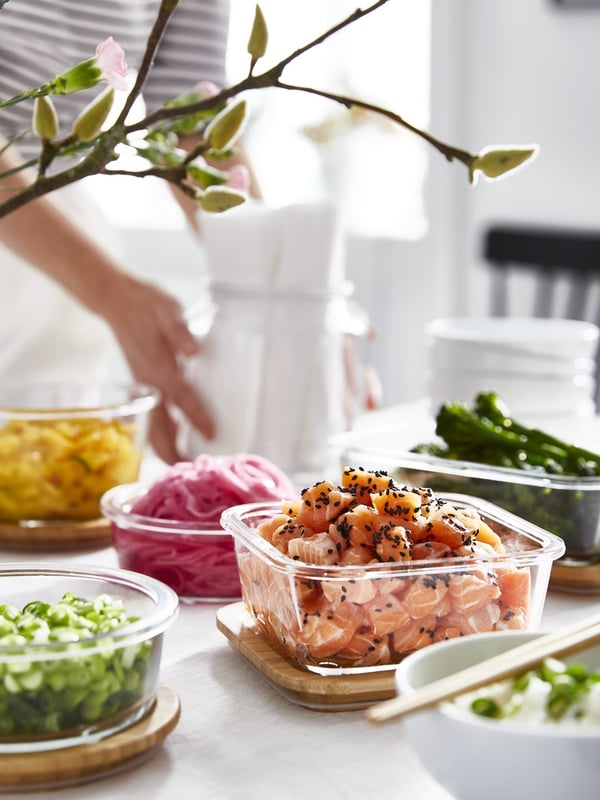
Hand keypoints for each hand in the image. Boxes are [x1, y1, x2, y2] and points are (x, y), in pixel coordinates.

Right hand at [103, 272, 214, 462]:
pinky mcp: (143, 386)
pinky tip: (178, 438)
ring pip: (153, 427)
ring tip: (185, 465)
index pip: (181, 396)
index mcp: (158, 365)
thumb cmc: (147, 304)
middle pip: (159, 427)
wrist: (117, 301)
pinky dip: (163, 434)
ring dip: (166, 448)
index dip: (197, 416)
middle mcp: (149, 382)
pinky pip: (152, 418)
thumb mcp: (166, 308)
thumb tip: (194, 349)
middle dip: (173, 453)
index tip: (212, 434)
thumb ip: (179, 329)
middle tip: (192, 473)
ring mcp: (144, 387)